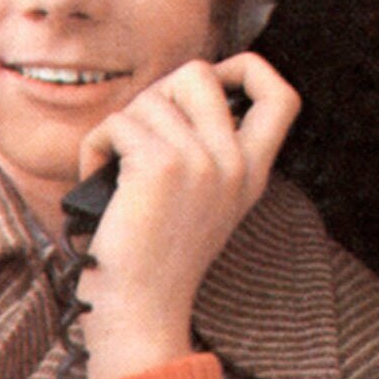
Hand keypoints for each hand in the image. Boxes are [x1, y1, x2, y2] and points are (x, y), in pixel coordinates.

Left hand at [72, 54, 299, 378]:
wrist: (140, 309)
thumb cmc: (153, 255)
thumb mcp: (201, 198)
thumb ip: (206, 148)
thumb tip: (174, 88)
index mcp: (251, 172)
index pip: (283, 96)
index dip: (247, 69)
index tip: (211, 82)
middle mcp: (235, 163)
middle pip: (198, 73)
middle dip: (156, 94)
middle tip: (138, 138)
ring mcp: (202, 162)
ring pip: (149, 98)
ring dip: (119, 128)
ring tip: (114, 170)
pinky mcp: (161, 165)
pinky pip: (117, 122)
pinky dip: (95, 146)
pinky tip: (96, 177)